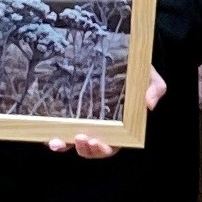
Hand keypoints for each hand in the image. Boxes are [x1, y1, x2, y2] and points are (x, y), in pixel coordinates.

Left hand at [49, 69, 163, 158]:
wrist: (118, 51)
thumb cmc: (133, 65)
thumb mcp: (147, 73)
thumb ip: (154, 87)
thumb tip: (149, 104)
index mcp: (118, 123)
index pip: (112, 143)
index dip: (104, 148)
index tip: (98, 141)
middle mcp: (98, 125)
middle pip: (91, 148)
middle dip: (85, 150)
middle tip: (82, 139)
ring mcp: (79, 119)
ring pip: (71, 142)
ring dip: (64, 147)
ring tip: (58, 142)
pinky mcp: (64, 110)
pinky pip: (56, 127)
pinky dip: (50, 136)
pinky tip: (47, 136)